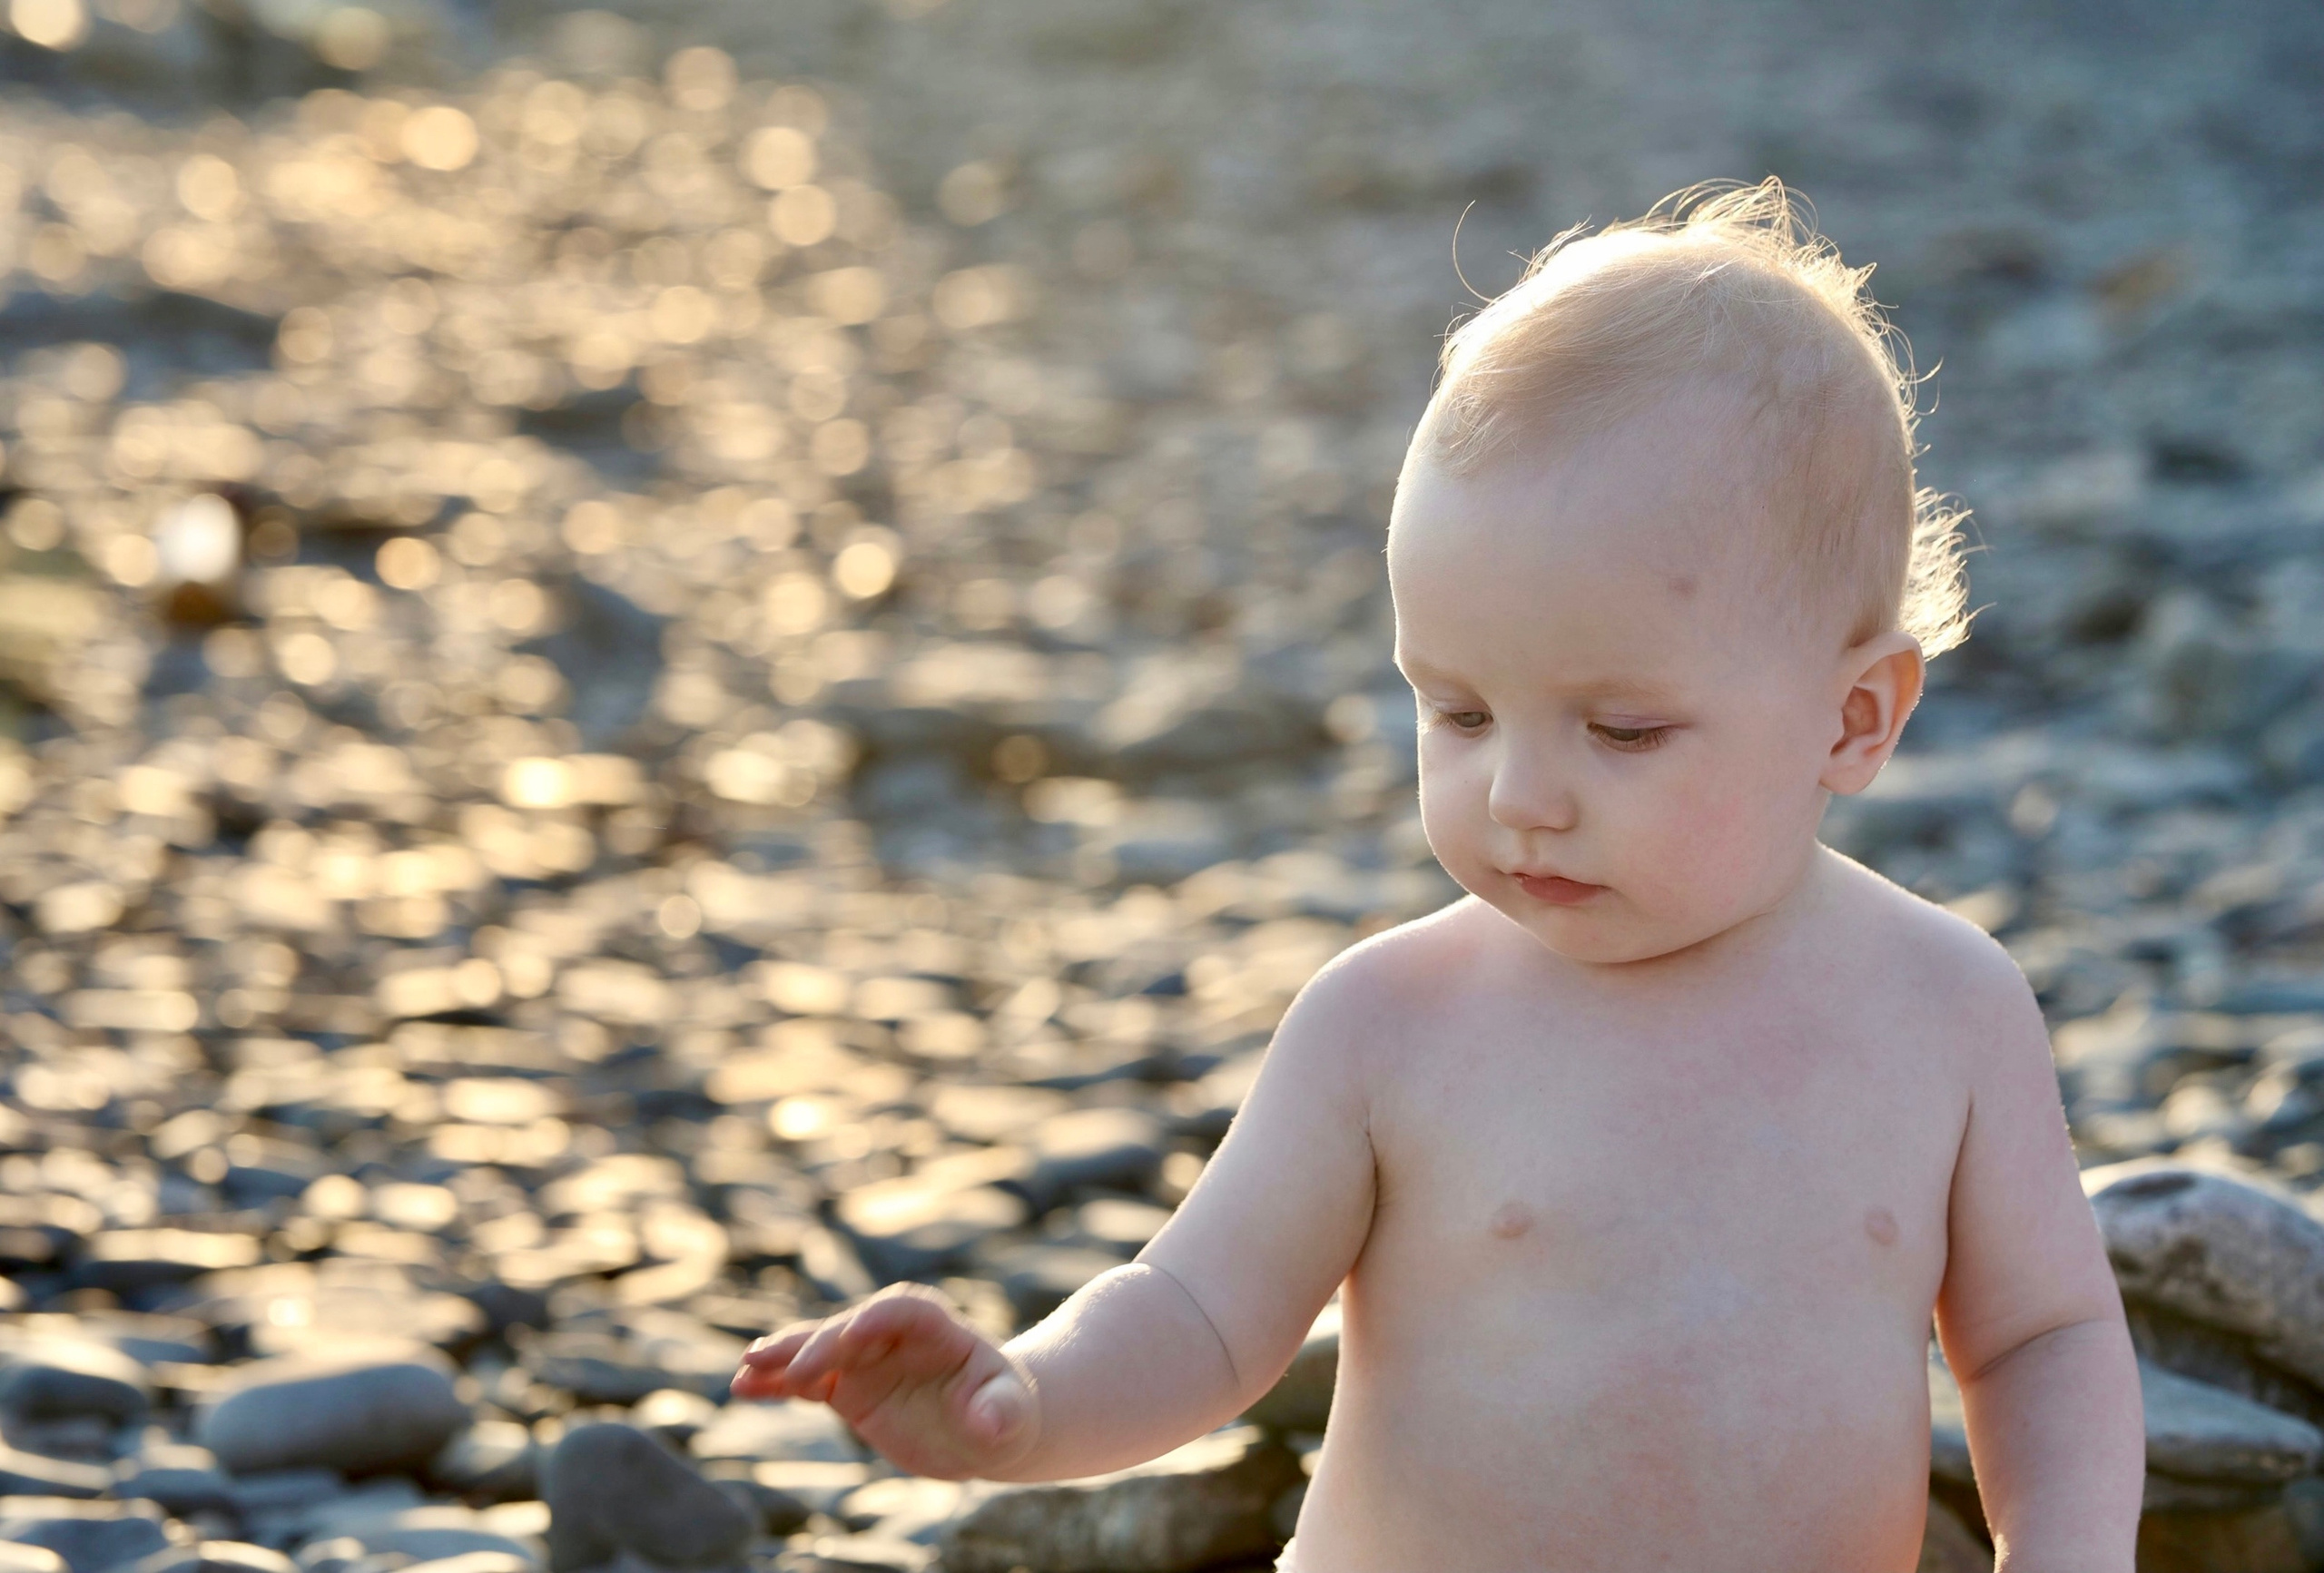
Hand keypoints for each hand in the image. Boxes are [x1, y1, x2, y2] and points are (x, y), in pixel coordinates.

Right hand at [730, 1283, 1038, 1479]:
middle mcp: (892, 1333)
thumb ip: (1000, 1412)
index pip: (902, 1309)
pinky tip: (744, 1388)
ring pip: (817, 1348)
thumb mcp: (1011, 1414)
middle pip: (848, 1328)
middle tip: (789, 1368)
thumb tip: (988, 1422)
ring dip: (783, 1357)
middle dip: (819, 1345)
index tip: (851, 1334)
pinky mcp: (846, 1384)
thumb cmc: (1004, 1411)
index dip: (876, 1317)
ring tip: (746, 1370)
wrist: (985, 1425)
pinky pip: (805, 1379)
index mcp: (936, 1325)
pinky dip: (776, 1381)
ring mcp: (864, 1356)